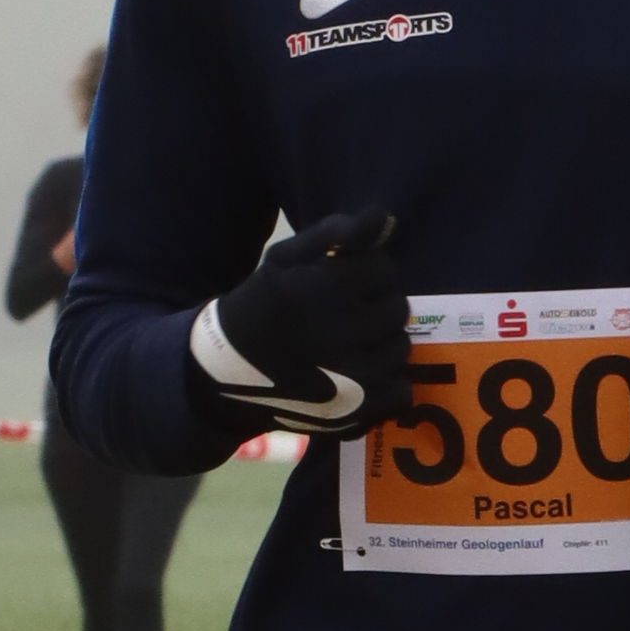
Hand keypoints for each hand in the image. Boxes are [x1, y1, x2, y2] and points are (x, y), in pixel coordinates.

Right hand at [188, 206, 414, 436]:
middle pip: (397, 307)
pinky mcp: (358, 411)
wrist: (227, 372)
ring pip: (401, 347)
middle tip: (345, 315)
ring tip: (348, 345)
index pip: (383, 269)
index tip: (344, 283)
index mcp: (325, 289)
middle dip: (375, 306)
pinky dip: (386, 383)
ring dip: (381, 342)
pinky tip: (358, 375)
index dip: (366, 273)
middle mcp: (344, 333)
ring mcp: (354, 377)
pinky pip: (402, 390)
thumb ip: (336, 232)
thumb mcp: (285, 258)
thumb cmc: (260, 305)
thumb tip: (385, 219)